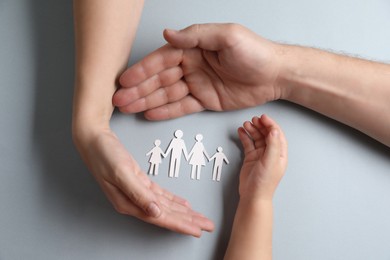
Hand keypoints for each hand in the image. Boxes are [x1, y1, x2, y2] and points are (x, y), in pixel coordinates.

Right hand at [74, 128, 213, 236]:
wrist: (93, 139)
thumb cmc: (103, 154)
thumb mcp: (121, 173)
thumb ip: (138, 194)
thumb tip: (155, 212)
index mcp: (129, 202)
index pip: (160, 217)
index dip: (180, 224)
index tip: (197, 230)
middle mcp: (133, 201)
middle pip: (166, 214)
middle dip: (187, 221)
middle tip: (206, 225)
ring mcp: (136, 192)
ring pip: (165, 206)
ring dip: (183, 212)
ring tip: (199, 218)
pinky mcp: (139, 181)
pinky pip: (160, 195)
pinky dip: (172, 200)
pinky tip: (183, 205)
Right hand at [113, 23, 283, 119]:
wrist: (276, 75)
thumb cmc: (255, 52)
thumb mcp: (227, 37)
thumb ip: (196, 35)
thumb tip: (168, 34)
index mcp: (194, 48)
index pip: (162, 60)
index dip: (142, 70)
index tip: (125, 80)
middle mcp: (192, 66)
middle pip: (160, 79)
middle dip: (138, 89)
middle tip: (119, 99)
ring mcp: (197, 84)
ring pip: (167, 94)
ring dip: (146, 101)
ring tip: (127, 108)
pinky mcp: (205, 101)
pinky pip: (182, 107)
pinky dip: (166, 111)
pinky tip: (149, 114)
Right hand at [237, 114, 286, 200]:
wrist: (253, 195)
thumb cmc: (265, 182)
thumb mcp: (271, 161)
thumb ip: (273, 145)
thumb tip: (274, 130)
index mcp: (279, 153)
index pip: (276, 135)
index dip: (271, 125)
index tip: (263, 118)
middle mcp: (271, 153)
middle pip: (266, 134)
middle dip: (261, 125)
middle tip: (253, 119)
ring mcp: (260, 155)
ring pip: (257, 138)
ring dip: (252, 130)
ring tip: (246, 124)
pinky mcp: (251, 157)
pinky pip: (248, 144)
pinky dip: (245, 137)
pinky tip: (241, 131)